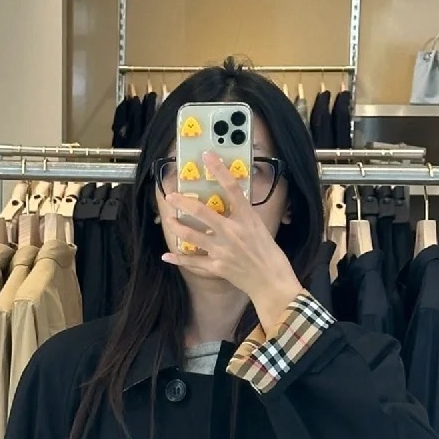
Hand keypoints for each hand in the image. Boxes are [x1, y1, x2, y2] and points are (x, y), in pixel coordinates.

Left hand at [162, 152, 304, 324]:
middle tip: (170, 195)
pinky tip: (167, 255)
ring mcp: (222, 250)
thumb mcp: (260, 228)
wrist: (271, 282)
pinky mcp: (217, 266)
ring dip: (177, 226)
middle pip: (202, 212)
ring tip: (168, 219)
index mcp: (247, 218)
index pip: (231, 188)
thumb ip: (243, 216)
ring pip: (192, 235)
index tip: (207, 156)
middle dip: (183, 202)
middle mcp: (232, 232)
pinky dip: (178, 259)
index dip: (218, 169)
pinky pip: (193, 261)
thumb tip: (230, 205)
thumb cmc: (269, 254)